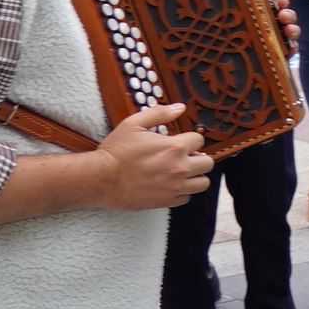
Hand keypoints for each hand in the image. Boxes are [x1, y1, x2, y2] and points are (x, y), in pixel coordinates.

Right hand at [93, 103, 211, 208]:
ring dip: (195, 176)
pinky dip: (183, 192)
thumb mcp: (134, 124)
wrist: (100, 179)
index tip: (181, 142)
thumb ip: (159, 113)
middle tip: (185, 157)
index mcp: (174, 147)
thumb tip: (180, 107)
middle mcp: (179, 168)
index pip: (199, 140)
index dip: (190, 139)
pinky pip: (187, 198)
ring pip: (203, 183)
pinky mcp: (166, 201)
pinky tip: (172, 185)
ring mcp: (174, 187)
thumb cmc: (116, 151)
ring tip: (182, 172)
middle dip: (199, 157)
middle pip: (207, 163)